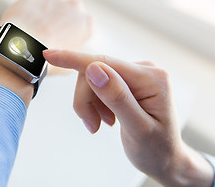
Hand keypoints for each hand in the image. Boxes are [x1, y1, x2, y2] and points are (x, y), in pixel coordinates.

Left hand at [0, 0, 92, 73]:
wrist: (23, 50)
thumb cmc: (46, 62)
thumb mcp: (69, 67)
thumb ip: (74, 54)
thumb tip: (69, 55)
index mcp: (87, 23)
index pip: (83, 26)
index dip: (72, 34)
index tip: (62, 42)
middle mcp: (75, 7)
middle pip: (68, 12)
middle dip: (60, 20)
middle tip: (47, 36)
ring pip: (50, 6)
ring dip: (44, 15)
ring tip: (32, 33)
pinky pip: (34, 2)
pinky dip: (29, 10)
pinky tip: (23, 24)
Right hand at [43, 49, 213, 186]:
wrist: (165, 158)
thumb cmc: (157, 148)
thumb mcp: (138, 128)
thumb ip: (117, 98)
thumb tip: (93, 69)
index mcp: (152, 78)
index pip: (105, 62)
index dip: (74, 59)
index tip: (49, 55)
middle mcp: (144, 70)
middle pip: (95, 72)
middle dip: (86, 99)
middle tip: (91, 125)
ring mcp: (135, 74)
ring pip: (92, 79)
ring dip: (90, 104)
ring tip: (101, 124)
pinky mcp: (127, 81)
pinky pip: (98, 85)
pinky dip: (95, 103)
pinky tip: (106, 118)